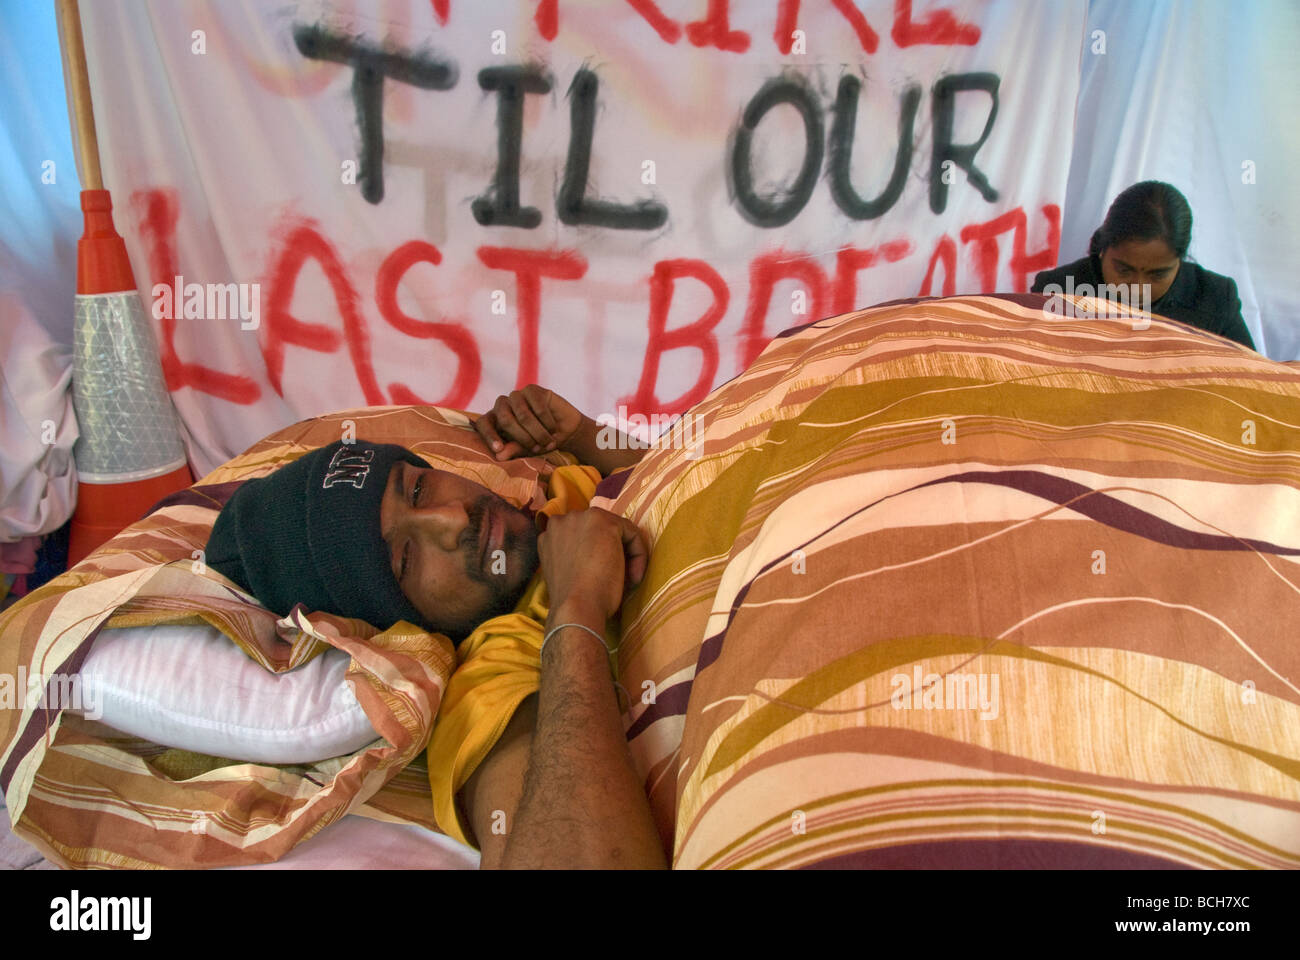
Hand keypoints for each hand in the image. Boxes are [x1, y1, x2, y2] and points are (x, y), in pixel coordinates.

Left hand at [474, 385, 583, 460]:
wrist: (565, 431)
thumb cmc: (541, 441)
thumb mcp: (526, 449)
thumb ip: (513, 450)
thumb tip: (499, 456)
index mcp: (495, 420)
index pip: (483, 423)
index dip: (489, 435)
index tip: (498, 449)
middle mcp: (502, 405)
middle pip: (505, 420)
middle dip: (523, 438)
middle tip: (537, 449)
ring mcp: (516, 396)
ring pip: (523, 415)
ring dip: (538, 433)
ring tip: (548, 442)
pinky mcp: (531, 390)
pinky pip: (538, 408)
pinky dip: (548, 423)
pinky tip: (553, 428)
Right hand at [538, 508, 648, 622]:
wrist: (577, 607)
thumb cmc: (573, 599)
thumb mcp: (565, 570)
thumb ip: (572, 554)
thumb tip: (596, 554)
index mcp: (549, 534)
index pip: (581, 536)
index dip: (595, 555)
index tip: (603, 576)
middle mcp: (561, 520)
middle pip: (597, 530)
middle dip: (611, 550)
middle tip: (619, 577)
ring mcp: (582, 518)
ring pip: (615, 530)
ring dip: (625, 553)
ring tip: (628, 579)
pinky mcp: (605, 523)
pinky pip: (631, 534)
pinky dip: (639, 555)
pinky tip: (634, 577)